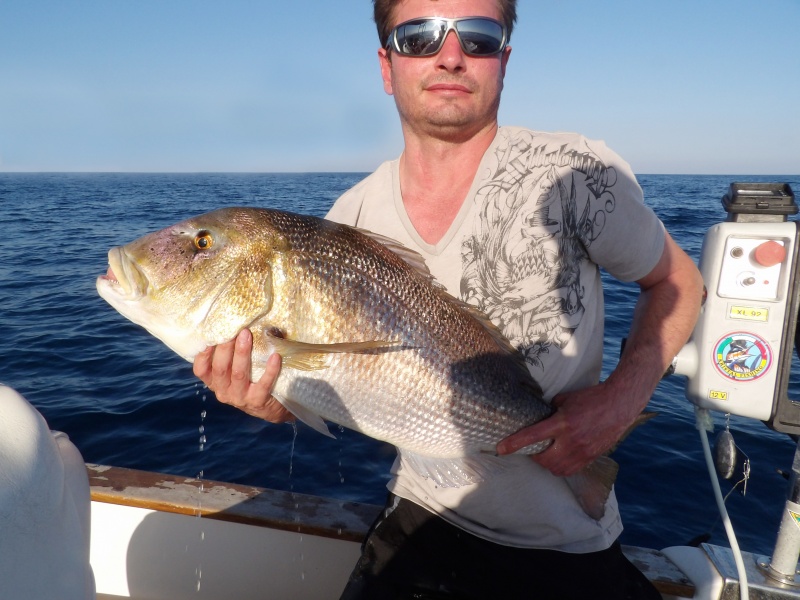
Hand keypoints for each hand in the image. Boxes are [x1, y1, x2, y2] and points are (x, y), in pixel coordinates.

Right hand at [192, 329, 292, 422]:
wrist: (270, 408)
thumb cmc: (250, 381)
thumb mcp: (235, 371)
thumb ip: (231, 355)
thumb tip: (238, 323)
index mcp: (215, 382)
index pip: (201, 370)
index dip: (203, 354)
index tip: (209, 335)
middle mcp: (223, 391)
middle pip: (220, 368)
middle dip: (225, 347)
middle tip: (234, 328)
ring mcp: (239, 398)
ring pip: (238, 374)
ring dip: (242, 353)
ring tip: (247, 335)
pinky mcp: (257, 401)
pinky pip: (263, 384)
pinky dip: (269, 370)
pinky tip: (275, 357)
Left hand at [496, 382, 634, 476]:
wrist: (620, 404)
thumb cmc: (592, 398)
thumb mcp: (566, 398)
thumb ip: (550, 410)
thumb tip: (538, 417)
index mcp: (563, 422)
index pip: (533, 436)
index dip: (515, 443)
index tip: (500, 449)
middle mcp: (572, 440)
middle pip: (544, 459)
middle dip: (534, 457)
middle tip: (533, 449)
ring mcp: (583, 452)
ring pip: (556, 469)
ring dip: (547, 463)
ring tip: (547, 452)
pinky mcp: (591, 458)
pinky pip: (570, 470)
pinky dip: (561, 467)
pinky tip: (561, 456)